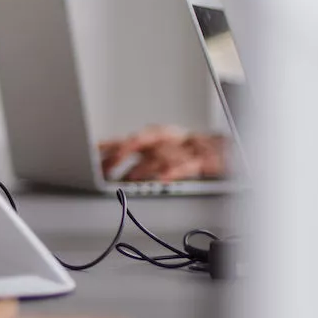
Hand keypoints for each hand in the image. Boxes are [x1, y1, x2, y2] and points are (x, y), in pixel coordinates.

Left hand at [98, 126, 228, 181]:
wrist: (230, 151)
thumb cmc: (190, 155)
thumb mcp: (161, 155)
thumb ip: (137, 162)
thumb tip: (107, 172)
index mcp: (154, 137)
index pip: (123, 141)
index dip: (104, 148)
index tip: (86, 157)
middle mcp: (167, 139)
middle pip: (138, 142)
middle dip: (119, 156)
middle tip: (103, 170)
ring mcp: (185, 148)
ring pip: (160, 156)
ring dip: (142, 169)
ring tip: (127, 180)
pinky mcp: (204, 159)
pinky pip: (187, 164)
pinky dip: (172, 172)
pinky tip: (161, 180)